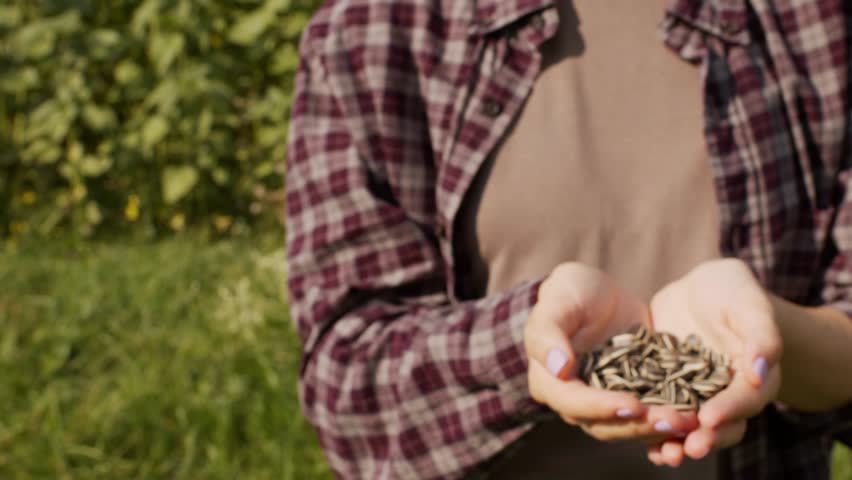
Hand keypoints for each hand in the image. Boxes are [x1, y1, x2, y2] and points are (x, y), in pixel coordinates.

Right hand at [525, 263, 698, 443]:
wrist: (601, 293)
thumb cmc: (572, 290)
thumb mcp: (558, 298)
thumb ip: (549, 331)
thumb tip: (559, 369)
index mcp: (548, 381)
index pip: (572, 402)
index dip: (600, 407)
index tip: (632, 404)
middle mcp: (575, 401)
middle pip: (604, 425)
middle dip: (639, 425)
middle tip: (674, 420)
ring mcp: (605, 404)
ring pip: (630, 427)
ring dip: (659, 428)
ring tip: (690, 422)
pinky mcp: (634, 399)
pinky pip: (651, 417)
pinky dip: (670, 420)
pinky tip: (696, 418)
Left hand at [647, 259, 781, 465]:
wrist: (699, 291)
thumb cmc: (732, 292)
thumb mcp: (747, 304)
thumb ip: (759, 335)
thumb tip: (761, 370)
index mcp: (753, 378)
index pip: (745, 400)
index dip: (729, 410)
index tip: (710, 417)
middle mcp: (725, 396)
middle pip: (720, 426)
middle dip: (705, 438)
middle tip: (689, 448)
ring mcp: (694, 397)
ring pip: (689, 429)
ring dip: (676, 443)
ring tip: (663, 455)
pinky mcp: (665, 392)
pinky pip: (660, 415)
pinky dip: (649, 429)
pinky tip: (632, 434)